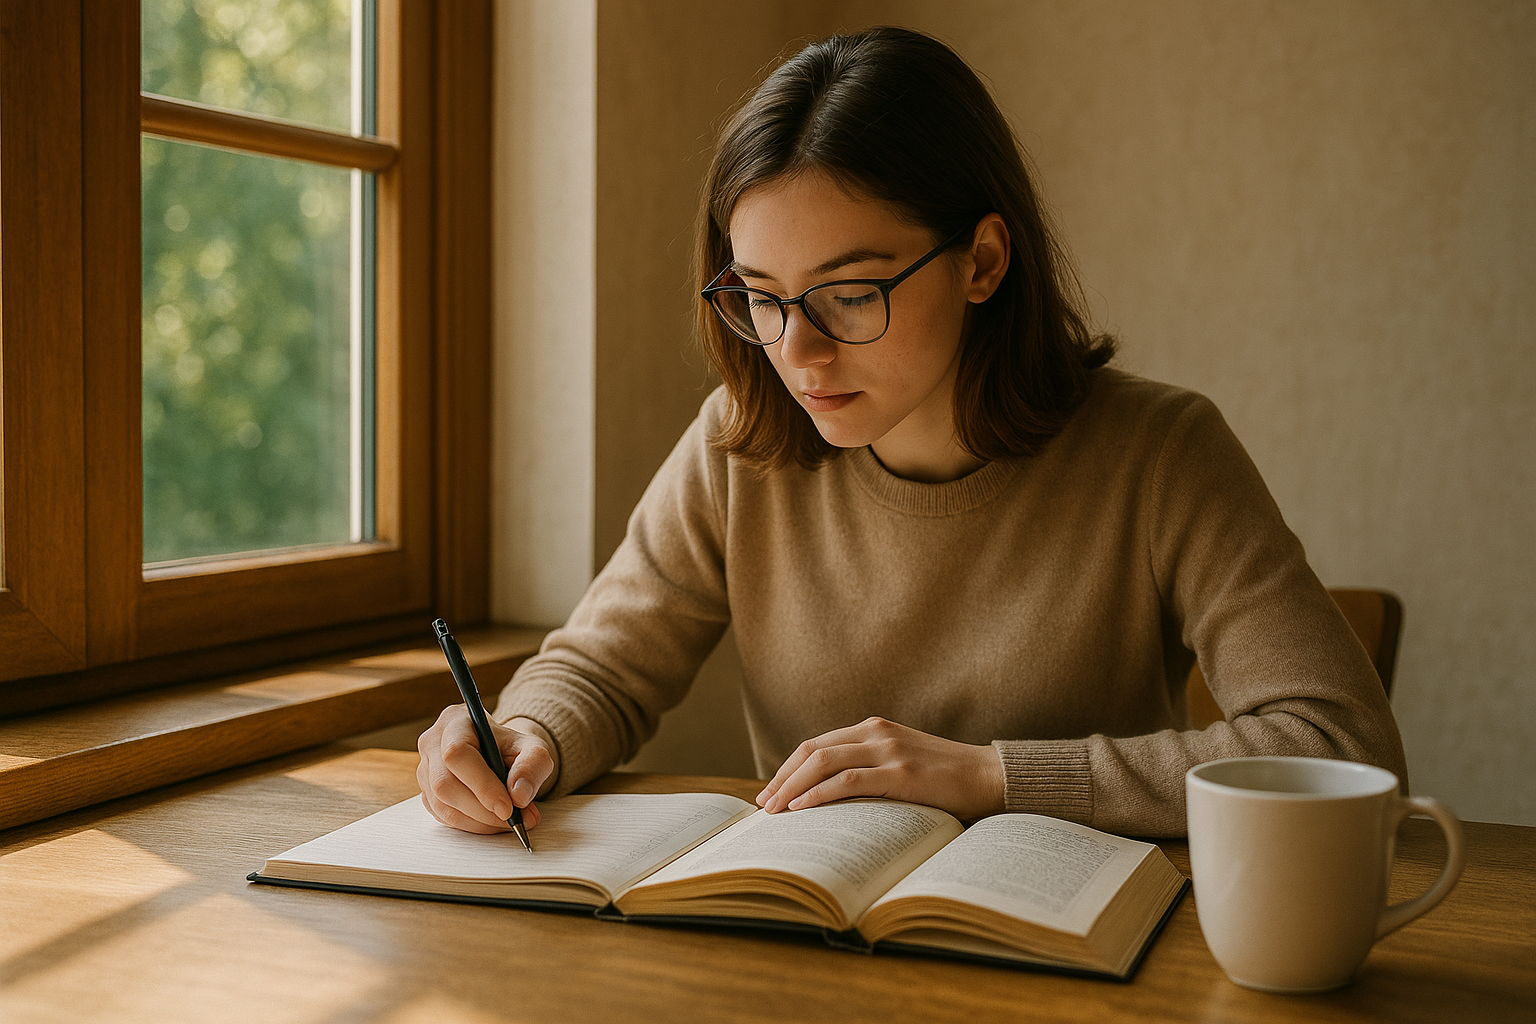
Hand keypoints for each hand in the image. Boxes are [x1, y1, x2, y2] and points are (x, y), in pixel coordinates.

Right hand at [417, 707, 557, 833]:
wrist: (500, 754)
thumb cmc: (512, 748)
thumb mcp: (533, 748)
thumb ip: (532, 766)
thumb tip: (519, 796)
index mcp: (456, 721)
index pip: (457, 755)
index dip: (482, 785)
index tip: (508, 808)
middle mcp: (432, 743)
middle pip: (445, 784)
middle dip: (482, 810)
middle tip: (515, 820)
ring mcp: (425, 769)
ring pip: (442, 805)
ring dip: (479, 822)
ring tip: (509, 822)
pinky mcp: (427, 793)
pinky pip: (443, 817)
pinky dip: (471, 825)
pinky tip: (492, 821)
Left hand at [755, 716, 1005, 821]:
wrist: (989, 777)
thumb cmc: (946, 779)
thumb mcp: (901, 764)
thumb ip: (870, 770)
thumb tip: (828, 800)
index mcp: (874, 729)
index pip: (817, 745)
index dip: (789, 768)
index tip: (771, 791)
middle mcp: (876, 733)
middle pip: (813, 751)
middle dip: (783, 778)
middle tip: (764, 805)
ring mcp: (888, 750)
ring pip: (823, 762)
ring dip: (793, 787)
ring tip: (776, 811)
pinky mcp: (900, 773)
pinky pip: (848, 781)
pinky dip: (820, 794)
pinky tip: (803, 808)